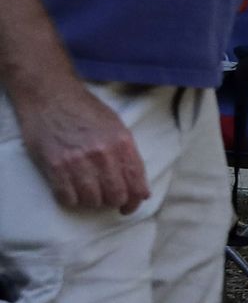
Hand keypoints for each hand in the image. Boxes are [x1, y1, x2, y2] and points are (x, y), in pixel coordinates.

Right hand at [18, 81, 148, 213]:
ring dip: (92, 202)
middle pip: (115, 195)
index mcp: (122, 143)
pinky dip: (71, 200)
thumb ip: (128, 155)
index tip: (130, 206)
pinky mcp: (55, 167)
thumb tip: (140, 187)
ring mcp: (77, 161)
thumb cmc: (86, 110)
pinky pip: (67, 197)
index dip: (135, 200)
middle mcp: (103, 154)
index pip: (136, 182)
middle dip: (114, 202)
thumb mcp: (117, 126)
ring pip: (92, 200)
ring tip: (89, 193)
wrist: (51, 96)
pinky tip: (72, 192)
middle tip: (107, 200)